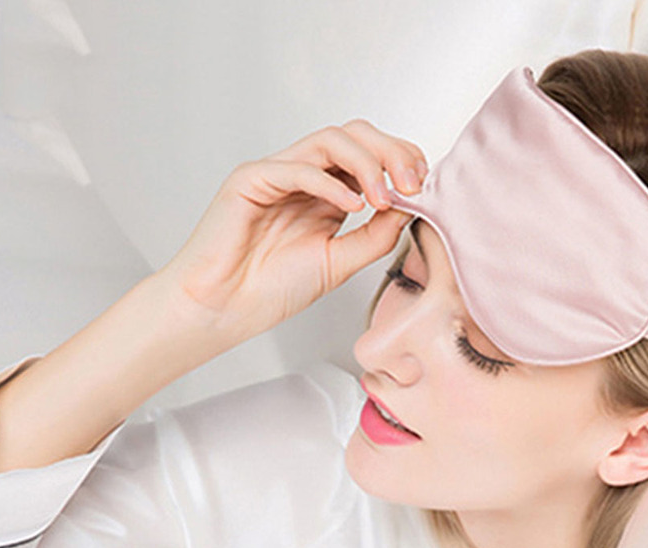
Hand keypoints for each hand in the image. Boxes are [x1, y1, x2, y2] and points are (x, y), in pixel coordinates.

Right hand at [161, 119, 425, 345]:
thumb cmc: (271, 289)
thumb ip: (375, 235)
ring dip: (367, 162)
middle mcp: (304, 177)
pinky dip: (330, 182)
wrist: (224, 311)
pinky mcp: (250, 180)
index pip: (370, 157)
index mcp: (325, 194)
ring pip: (330, 140)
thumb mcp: (341, 262)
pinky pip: (297, 167)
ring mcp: (277, 174)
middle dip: (391, 152)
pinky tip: (352, 206)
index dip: (400, 162)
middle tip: (413, 182)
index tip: (424, 187)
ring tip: (384, 196)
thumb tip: (411, 208)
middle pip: (355, 136)